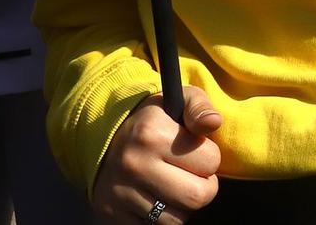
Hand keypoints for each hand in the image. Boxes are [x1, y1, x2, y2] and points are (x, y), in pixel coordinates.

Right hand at [92, 87, 222, 222]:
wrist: (101, 138)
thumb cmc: (152, 121)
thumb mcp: (176, 102)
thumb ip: (199, 108)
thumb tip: (214, 122)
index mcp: (151, 132)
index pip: (211, 160)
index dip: (210, 157)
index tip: (197, 151)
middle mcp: (134, 164)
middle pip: (198, 196)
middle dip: (204, 187)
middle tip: (193, 175)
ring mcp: (121, 192)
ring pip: (177, 219)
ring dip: (183, 206)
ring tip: (174, 186)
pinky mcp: (112, 214)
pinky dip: (162, 218)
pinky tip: (157, 198)